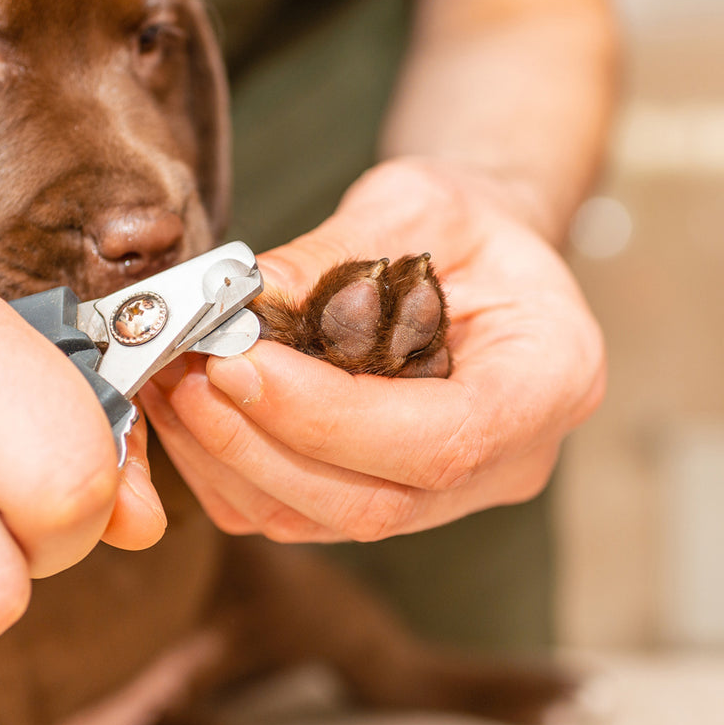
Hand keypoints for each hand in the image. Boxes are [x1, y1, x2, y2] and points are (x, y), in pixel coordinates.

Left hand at [139, 157, 604, 542]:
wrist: (480, 254)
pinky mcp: (387, 498)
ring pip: (325, 522)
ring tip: (174, 381)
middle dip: (263, 444)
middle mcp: (508, 461)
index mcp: (550, 381)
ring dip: (231, 460)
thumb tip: (241, 299)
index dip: (330, 418)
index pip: (442, 442)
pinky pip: (297, 515)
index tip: (240, 363)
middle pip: (376, 503)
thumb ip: (338, 253)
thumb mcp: (418, 202)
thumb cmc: (466, 222)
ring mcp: (448, 497)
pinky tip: (189, 408)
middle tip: (188, 373)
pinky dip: (230, 470)